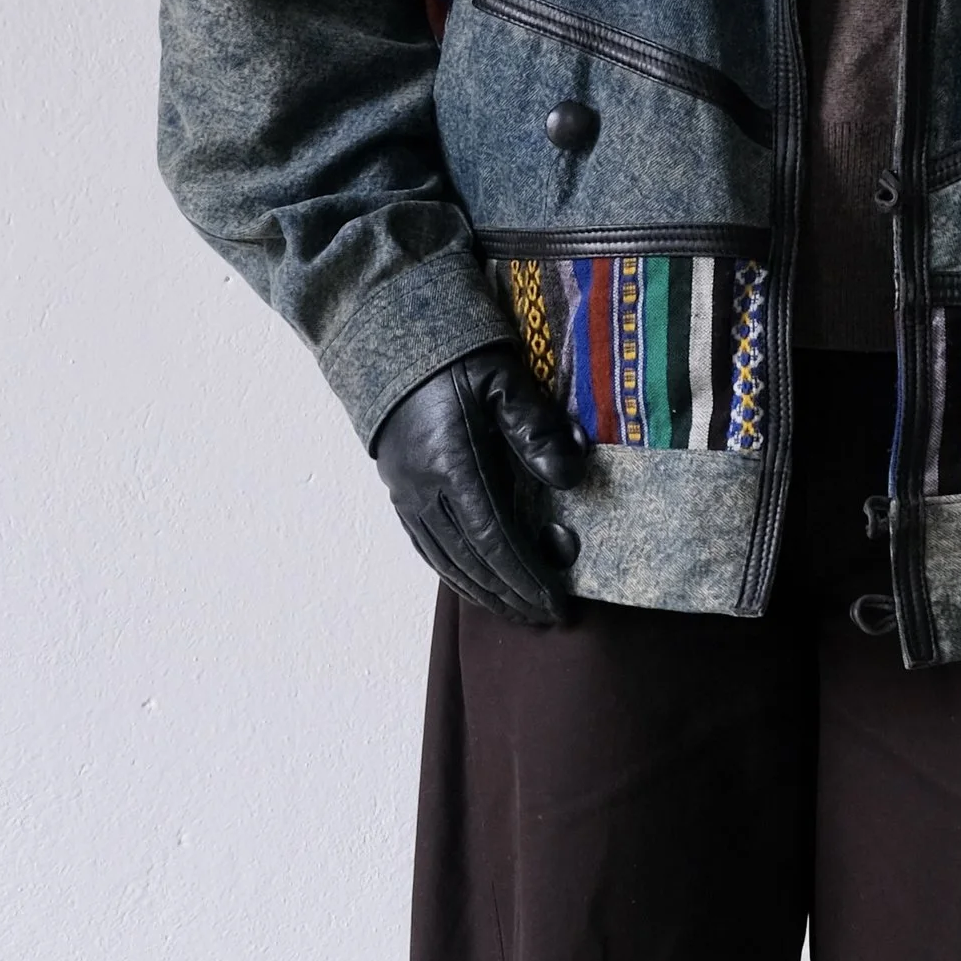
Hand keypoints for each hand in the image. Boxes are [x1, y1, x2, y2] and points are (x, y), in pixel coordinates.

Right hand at [373, 344, 588, 627]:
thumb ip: (536, 427)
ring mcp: (407, 496)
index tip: (555, 602)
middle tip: (547, 617)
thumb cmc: (455, 358)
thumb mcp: (503, 379)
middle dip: (511, 596)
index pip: (494, 539)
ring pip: (447, 563)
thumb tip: (570, 478)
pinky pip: (427, 550)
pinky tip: (478, 588)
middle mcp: (424, 490)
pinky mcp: (400, 495)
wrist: (391, 343)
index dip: (524, 577)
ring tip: (519, 612)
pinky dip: (455, 576)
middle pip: (472, 562)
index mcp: (451, 464)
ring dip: (485, 594)